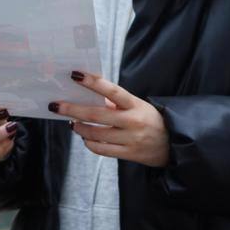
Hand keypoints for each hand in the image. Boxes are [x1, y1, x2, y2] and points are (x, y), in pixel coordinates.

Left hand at [51, 72, 168, 167]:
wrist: (173, 144)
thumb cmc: (150, 120)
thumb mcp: (138, 105)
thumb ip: (117, 101)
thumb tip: (90, 94)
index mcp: (136, 105)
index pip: (113, 90)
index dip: (93, 82)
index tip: (75, 74)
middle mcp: (132, 121)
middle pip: (97, 114)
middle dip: (73, 109)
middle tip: (56, 105)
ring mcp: (130, 139)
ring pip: (96, 134)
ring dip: (79, 128)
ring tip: (72, 123)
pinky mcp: (128, 154)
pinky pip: (101, 149)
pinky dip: (89, 142)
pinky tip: (85, 137)